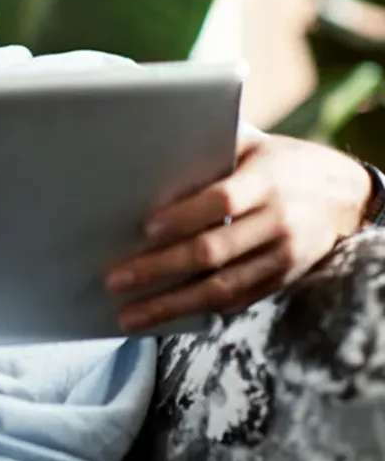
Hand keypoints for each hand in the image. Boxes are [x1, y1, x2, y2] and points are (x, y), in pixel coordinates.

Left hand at [104, 130, 372, 333]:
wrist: (344, 193)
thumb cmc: (276, 161)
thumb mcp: (250, 144)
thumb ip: (208, 149)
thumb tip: (147, 156)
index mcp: (267, 180)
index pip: (222, 199)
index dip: (184, 215)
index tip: (145, 227)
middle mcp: (278, 220)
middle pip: (213, 250)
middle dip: (159, 268)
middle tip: (116, 279)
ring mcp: (283, 256)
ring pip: (222, 287)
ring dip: (171, 304)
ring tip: (130, 315)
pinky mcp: (282, 280)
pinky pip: (237, 300)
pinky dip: (198, 310)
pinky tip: (163, 317)